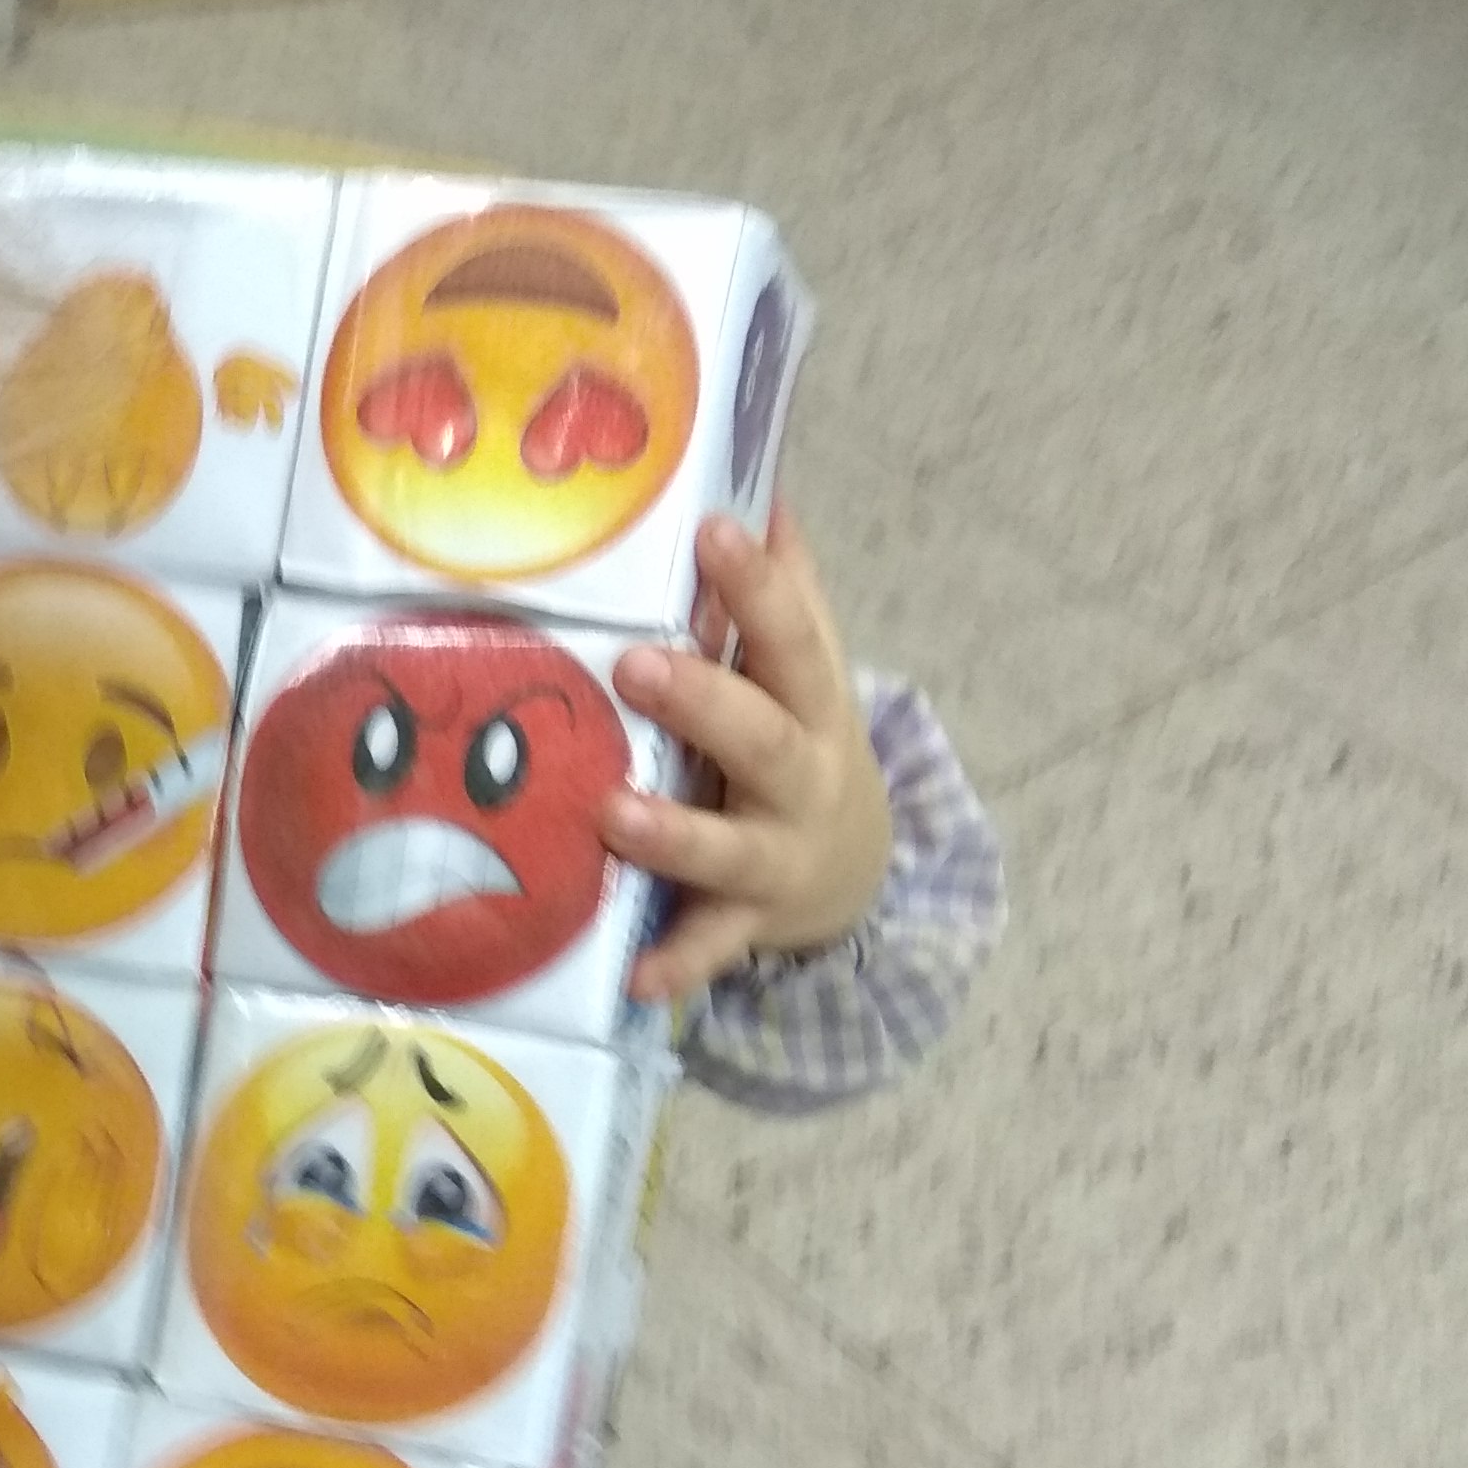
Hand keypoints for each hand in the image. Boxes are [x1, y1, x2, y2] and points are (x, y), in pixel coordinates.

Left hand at [607, 510, 894, 1004]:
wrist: (853, 871)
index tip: (714, 530)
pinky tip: (635, 979)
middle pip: (764, 738)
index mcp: (813, 705)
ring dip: (675, 833)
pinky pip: (711, 946)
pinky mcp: (748, 921)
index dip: (757, 586)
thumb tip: (760, 487)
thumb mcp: (807, 673)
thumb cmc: (801, 744)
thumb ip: (785, 591)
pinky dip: (677, 964)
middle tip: (636, 664)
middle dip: (704, 702)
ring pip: (732, 847)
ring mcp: (776, 856)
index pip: (792, 635)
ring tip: (613, 812)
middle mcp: (803, 780)